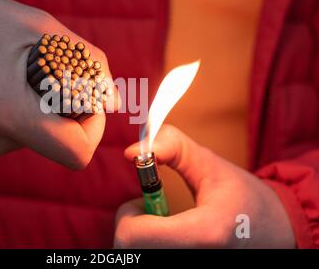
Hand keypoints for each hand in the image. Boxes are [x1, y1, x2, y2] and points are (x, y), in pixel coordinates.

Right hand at [0, 0, 115, 168]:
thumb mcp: (44, 29)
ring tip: (3, 82)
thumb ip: (90, 66)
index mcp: (9, 111)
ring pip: (23, 142)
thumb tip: (113, 103)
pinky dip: (2, 122)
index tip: (84, 106)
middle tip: (39, 82)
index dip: (90, 132)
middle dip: (57, 117)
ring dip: (26, 115)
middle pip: (49, 144)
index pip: (75, 154)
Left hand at [114, 125, 295, 247]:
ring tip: (162, 226)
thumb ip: (172, 148)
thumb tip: (131, 151)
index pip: (132, 236)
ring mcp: (192, 265)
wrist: (277, 232)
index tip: (142, 201)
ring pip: (138, 257)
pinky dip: (151, 246)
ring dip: (140, 239)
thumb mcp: (210, 164)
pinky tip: (167, 238)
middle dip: (130, 227)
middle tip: (148, 213)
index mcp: (203, 233)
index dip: (128, 214)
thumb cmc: (244, 197)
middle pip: (130, 250)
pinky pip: (151, 258)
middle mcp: (195, 257)